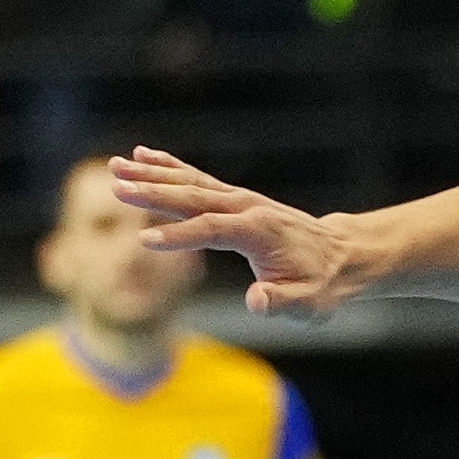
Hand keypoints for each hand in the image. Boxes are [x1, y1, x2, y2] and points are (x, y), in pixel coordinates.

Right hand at [110, 150, 357, 319]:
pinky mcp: (235, 198)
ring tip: (117, 165)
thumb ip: (280, 301)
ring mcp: (240, 199)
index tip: (144, 240)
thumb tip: (255, 301)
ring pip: (190, 182)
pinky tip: (142, 155)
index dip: (178, 236)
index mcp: (258, 231)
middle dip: (153, 192)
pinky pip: (196, 179)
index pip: (211, 229)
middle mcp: (246, 207)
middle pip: (193, 197)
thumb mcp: (307, 303)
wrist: (342, 256)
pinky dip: (169, 166)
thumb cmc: (322, 285)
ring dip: (152, 173)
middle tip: (115, 186)